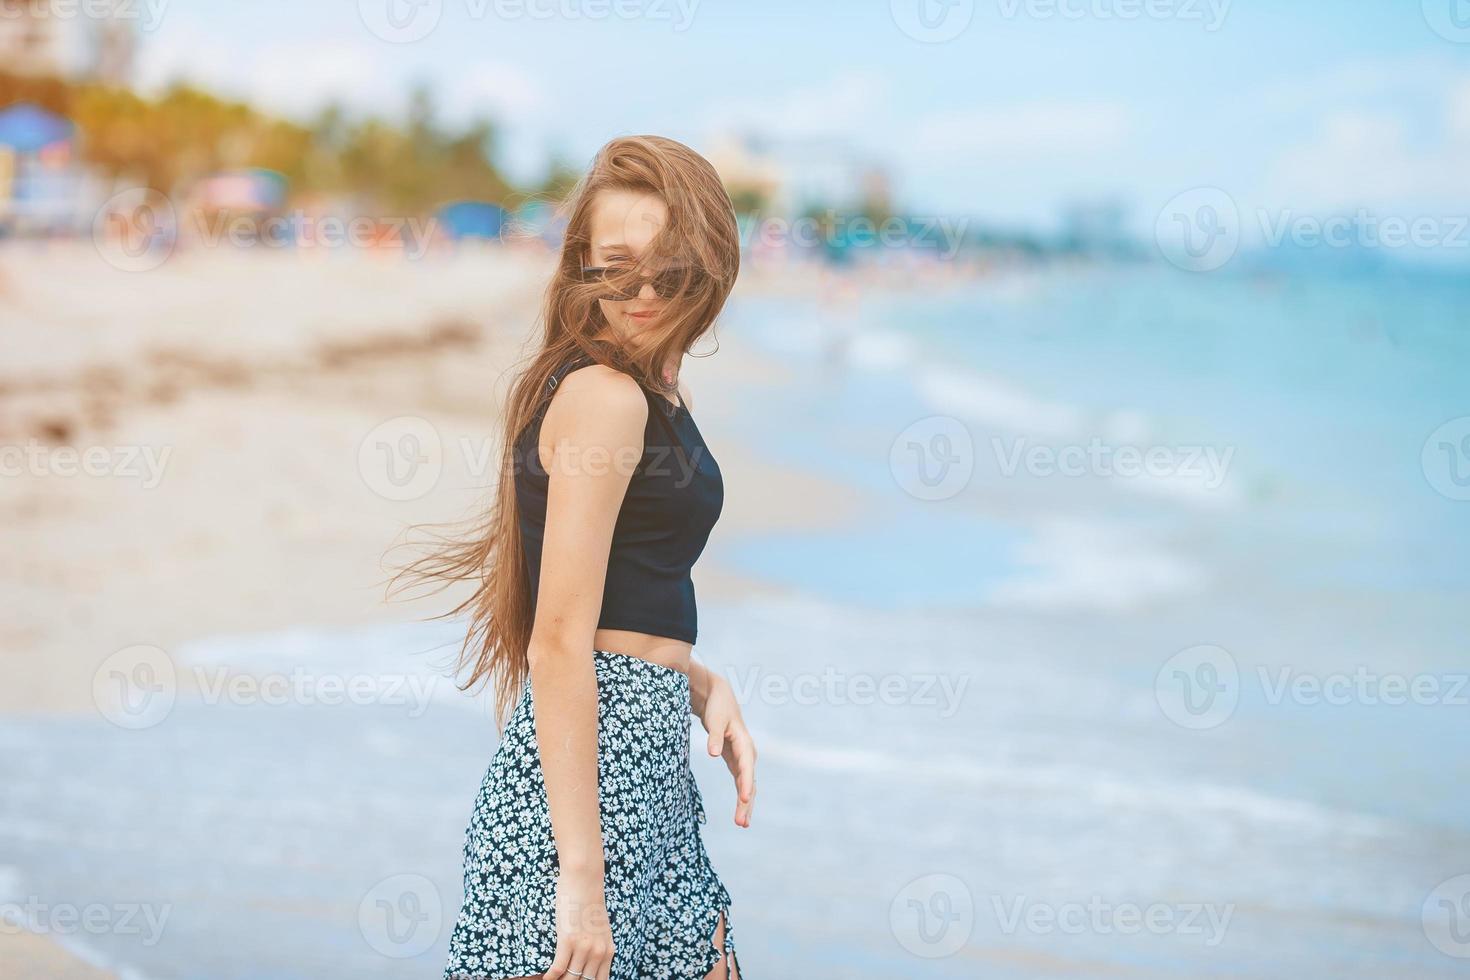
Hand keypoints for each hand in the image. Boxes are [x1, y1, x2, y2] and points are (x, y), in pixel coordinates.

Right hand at [544, 867, 614, 979]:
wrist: (584, 880)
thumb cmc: (589, 902)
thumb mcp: (601, 929)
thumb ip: (598, 946)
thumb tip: (588, 963)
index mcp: (608, 951)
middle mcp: (598, 952)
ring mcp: (584, 947)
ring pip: (570, 979)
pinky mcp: (568, 940)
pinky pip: (558, 968)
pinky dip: (551, 976)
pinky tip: (546, 978)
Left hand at [698, 675, 756, 827]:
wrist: (720, 698)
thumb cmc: (717, 709)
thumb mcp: (714, 720)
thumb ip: (713, 737)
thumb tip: (712, 753)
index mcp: (743, 742)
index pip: (746, 766)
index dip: (746, 783)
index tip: (745, 798)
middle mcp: (747, 753)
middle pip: (749, 781)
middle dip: (746, 802)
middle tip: (741, 822)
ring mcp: (743, 759)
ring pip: (747, 785)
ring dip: (745, 804)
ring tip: (742, 824)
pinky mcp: (737, 762)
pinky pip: (741, 783)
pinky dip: (742, 797)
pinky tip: (741, 812)